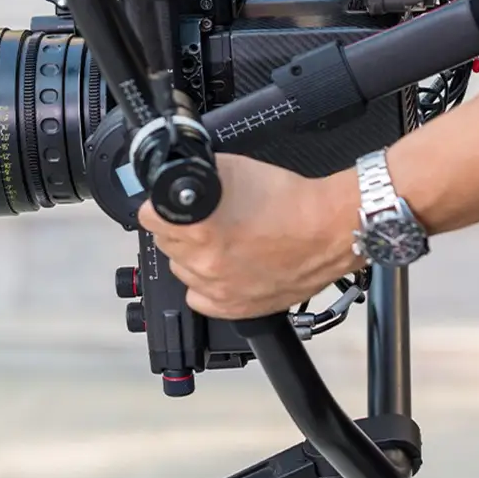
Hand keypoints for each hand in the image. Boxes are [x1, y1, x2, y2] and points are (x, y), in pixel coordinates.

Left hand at [138, 154, 363, 319]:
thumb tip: (175, 178)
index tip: (168, 205)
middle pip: (166, 244)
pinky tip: (224, 267)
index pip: (149, 218)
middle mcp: (204, 263)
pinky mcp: (236, 308)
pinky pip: (200, 298)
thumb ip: (196, 177)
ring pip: (182, 270)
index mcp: (199, 229)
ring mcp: (218, 289)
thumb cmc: (290, 200)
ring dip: (194, 256)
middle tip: (205, 221)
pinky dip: (206, 284)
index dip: (160, 205)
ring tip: (221, 242)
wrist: (329, 228)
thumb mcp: (232, 169)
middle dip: (180, 230)